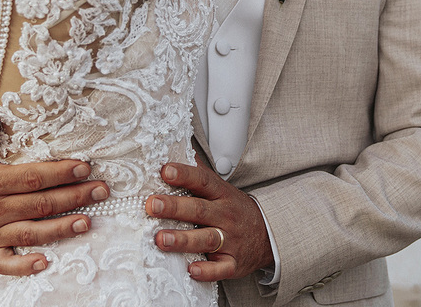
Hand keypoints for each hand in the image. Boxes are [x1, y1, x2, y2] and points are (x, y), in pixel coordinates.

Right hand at [0, 107, 109, 275]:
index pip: (32, 177)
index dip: (59, 172)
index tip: (84, 167)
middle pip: (39, 203)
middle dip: (73, 197)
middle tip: (101, 190)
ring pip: (31, 231)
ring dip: (60, 229)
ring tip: (87, 222)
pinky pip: (5, 262)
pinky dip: (23, 266)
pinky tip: (44, 262)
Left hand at [146, 158, 274, 281]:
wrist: (268, 236)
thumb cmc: (235, 210)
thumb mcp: (221, 189)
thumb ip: (199, 174)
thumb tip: (176, 150)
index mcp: (221, 195)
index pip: (202, 181)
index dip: (184, 175)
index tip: (165, 170)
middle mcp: (226, 216)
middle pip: (199, 209)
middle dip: (174, 207)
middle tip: (151, 205)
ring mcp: (231, 240)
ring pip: (207, 239)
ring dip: (183, 240)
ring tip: (161, 239)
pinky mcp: (234, 263)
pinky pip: (221, 269)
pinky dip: (207, 271)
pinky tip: (192, 270)